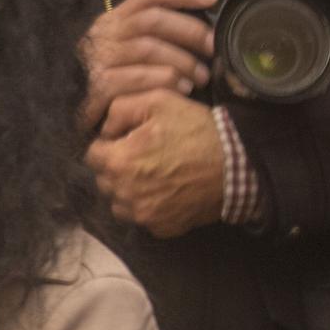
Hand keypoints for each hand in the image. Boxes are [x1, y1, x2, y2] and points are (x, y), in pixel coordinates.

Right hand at [79, 0, 217, 132]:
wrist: (68, 115)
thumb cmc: (109, 86)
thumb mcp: (126, 55)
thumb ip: (152, 39)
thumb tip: (200, 32)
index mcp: (111, 21)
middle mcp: (102, 34)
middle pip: (152, 20)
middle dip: (190, 31)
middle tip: (213, 49)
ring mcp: (97, 59)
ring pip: (147, 49)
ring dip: (181, 61)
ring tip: (200, 78)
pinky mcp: (95, 86)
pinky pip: (135, 78)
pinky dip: (163, 81)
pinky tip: (180, 91)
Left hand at [85, 89, 225, 237]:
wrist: (237, 164)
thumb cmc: (197, 130)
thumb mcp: (158, 102)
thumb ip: (119, 110)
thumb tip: (104, 130)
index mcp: (119, 162)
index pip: (92, 155)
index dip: (109, 145)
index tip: (127, 141)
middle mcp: (125, 193)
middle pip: (104, 180)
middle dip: (116, 167)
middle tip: (143, 156)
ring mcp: (143, 215)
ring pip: (119, 203)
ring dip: (128, 190)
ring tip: (154, 174)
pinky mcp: (160, 228)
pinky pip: (142, 217)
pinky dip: (148, 206)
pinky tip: (167, 190)